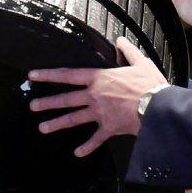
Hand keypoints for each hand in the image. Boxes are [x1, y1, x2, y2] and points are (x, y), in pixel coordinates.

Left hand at [28, 38, 166, 156]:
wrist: (158, 108)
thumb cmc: (149, 85)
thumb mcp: (140, 62)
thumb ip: (128, 51)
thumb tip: (121, 40)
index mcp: (99, 78)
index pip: (68, 75)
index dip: (48, 75)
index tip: (33, 75)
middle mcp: (94, 96)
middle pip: (66, 99)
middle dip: (47, 103)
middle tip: (33, 106)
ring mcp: (99, 113)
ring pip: (74, 119)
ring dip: (57, 124)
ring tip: (42, 128)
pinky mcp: (109, 128)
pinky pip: (95, 140)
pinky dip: (87, 147)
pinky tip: (77, 153)